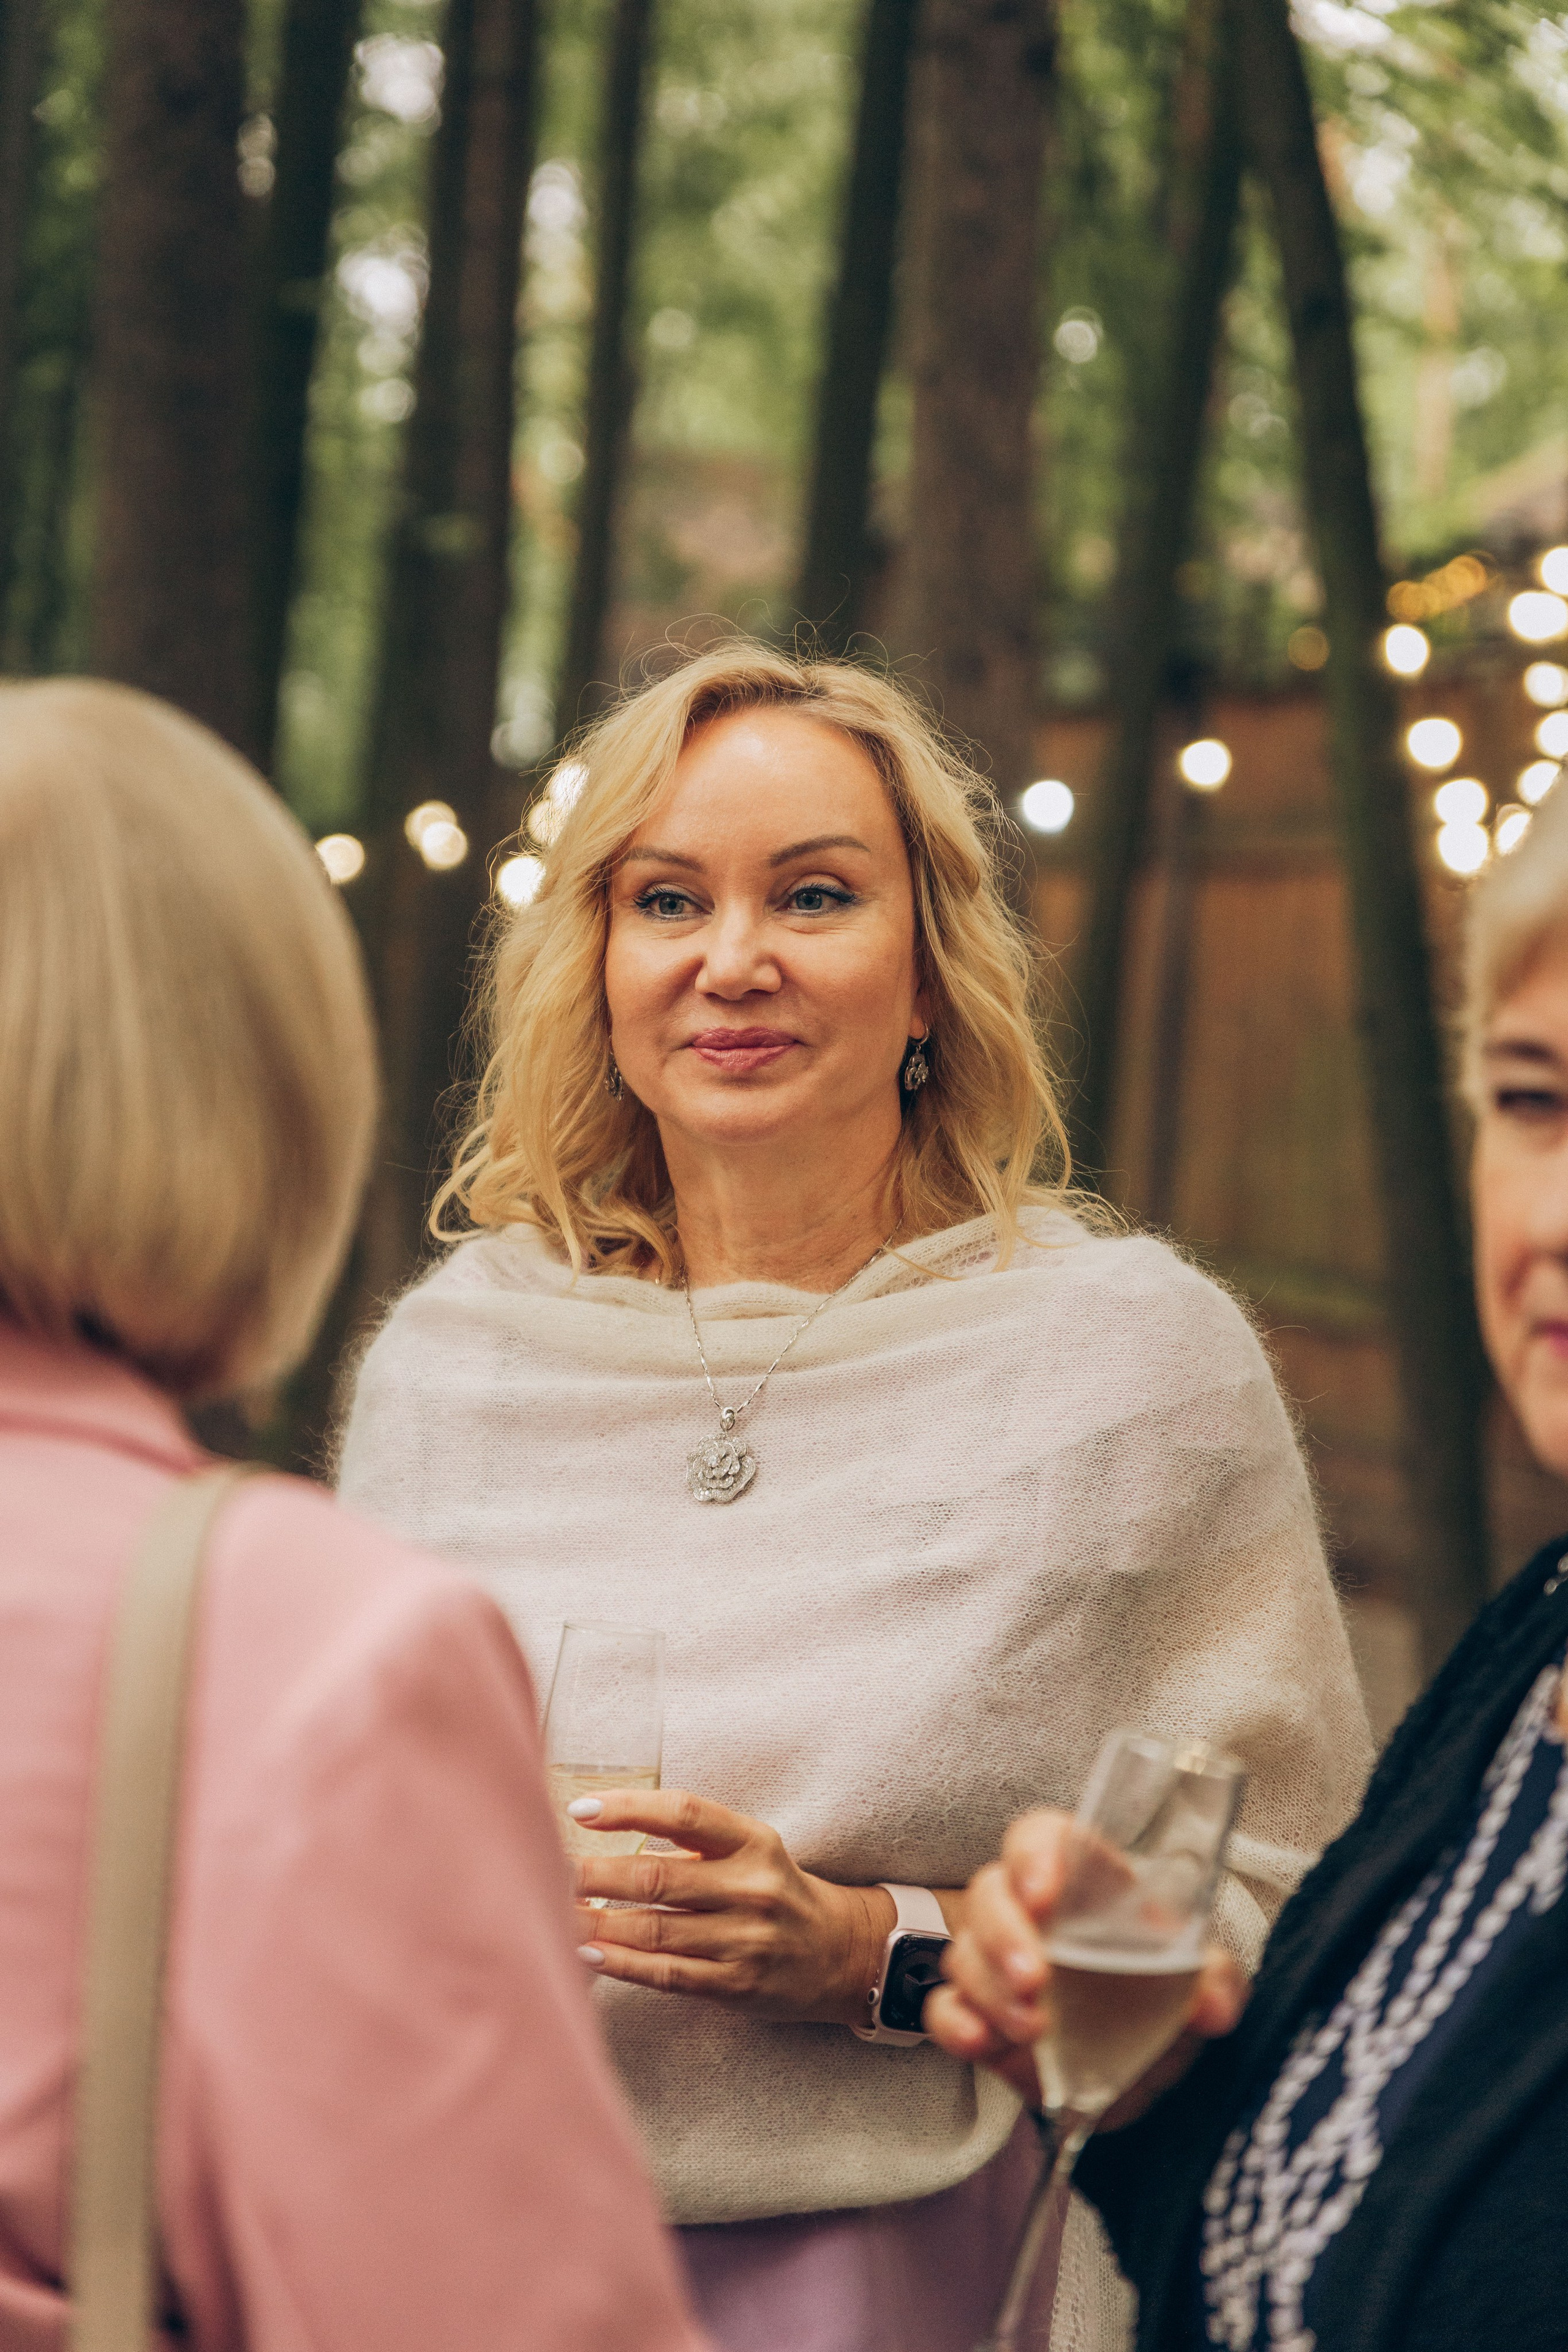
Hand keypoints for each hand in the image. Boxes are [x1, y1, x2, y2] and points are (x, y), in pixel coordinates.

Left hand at [570, 1787, 897, 2024]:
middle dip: (594, 1876)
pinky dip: (621, 1965)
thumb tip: (604, 1828)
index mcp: (752, 1841)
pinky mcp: (735, 1985)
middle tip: (548, 1868)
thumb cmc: (771, 1888)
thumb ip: (690, 1839)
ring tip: (553, 1913)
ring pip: (654, 1930)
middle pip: (657, 1877)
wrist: (838, 1952)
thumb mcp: (748, 1849)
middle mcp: (751, 1888)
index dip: (629, 1808)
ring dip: (595, 1924)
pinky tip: (586, 1955)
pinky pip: (666, 1974)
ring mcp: (744, 1941)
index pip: (684, 1813)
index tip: (580, 1809)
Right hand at [924, 1808, 1247, 2123]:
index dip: (1035, 1853)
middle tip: (1035, 1978)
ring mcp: (997, 1965)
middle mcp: (1030, 1913)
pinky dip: (954, 2023)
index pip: (1043, 1837)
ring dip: (990, 1987)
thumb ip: (1215, 1979)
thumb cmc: (1160, 1993)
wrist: (1143, 2066)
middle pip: (989, 1892)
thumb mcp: (1200, 1980)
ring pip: (964, 1951)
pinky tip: (980, 2040)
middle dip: (1004, 1933)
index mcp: (1083, 1880)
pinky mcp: (981, 2016)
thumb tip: (1212, 2004)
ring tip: (1033, 2027)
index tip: (1043, 1893)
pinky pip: (944, 2008)